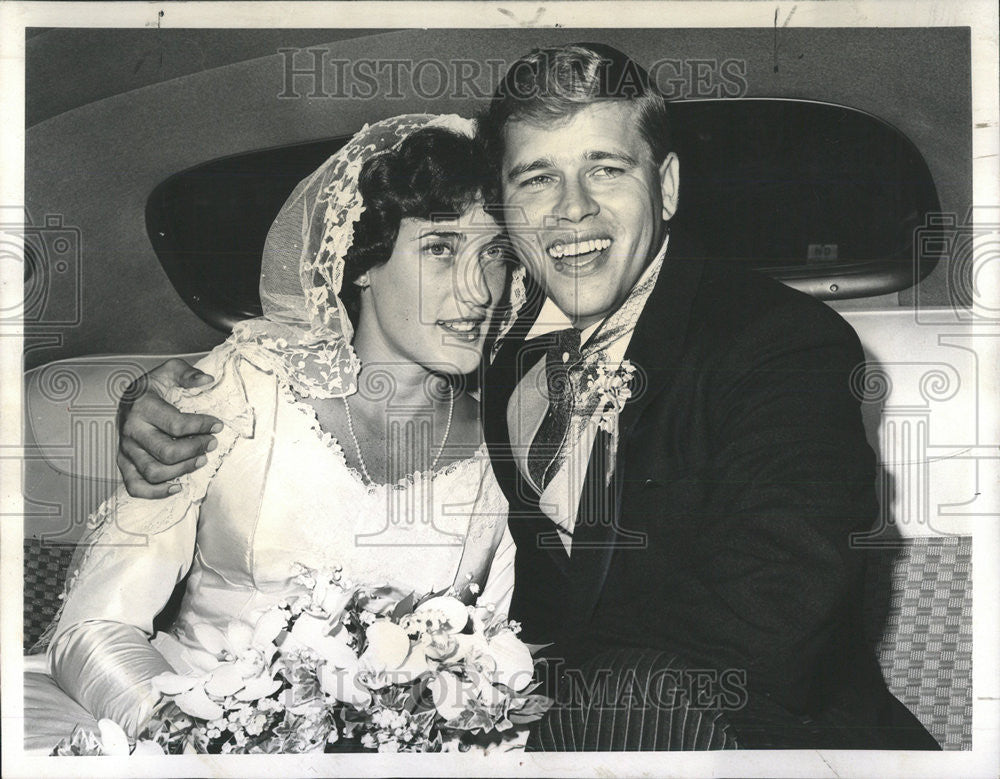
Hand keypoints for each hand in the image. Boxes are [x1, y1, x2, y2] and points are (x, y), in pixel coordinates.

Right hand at [117, 359, 221, 497]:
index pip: (177, 424)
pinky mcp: (124, 463)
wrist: (128, 398)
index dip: (202, 426)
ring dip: (182, 470)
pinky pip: (135, 486)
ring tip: (201, 460)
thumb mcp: (169, 371)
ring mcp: (126, 450)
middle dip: (195, 450)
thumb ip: (187, 373)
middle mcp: (132, 430)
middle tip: (211, 443)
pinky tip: (178, 486)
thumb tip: (207, 380)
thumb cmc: (153, 386)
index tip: (217, 425)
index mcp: (143, 407)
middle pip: (167, 452)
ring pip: (154, 472)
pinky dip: (156, 492)